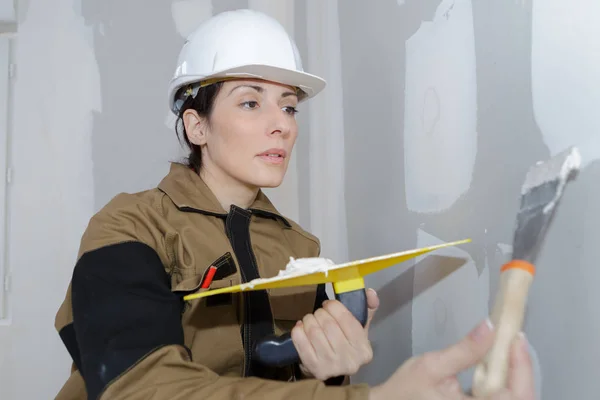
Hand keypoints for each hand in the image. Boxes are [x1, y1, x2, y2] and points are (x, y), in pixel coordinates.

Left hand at [291, 288, 379, 380]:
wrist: (332, 370)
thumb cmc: (347, 344)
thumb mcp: (360, 328)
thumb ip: (367, 308)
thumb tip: (370, 292)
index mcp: (363, 348)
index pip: (346, 319)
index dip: (333, 306)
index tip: (327, 304)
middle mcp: (349, 359)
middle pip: (328, 324)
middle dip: (320, 313)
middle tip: (319, 313)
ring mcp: (331, 366)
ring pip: (313, 331)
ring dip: (308, 320)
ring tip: (310, 319)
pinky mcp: (313, 368)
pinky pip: (300, 341)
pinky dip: (298, 330)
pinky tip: (301, 328)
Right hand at [369, 319, 534, 399]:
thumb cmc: (406, 390)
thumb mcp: (432, 366)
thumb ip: (464, 350)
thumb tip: (491, 326)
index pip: (515, 395)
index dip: (522, 367)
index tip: (516, 337)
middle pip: (522, 398)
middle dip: (522, 370)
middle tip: (514, 340)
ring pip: (516, 399)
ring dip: (516, 376)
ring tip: (508, 348)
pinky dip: (506, 383)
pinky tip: (499, 365)